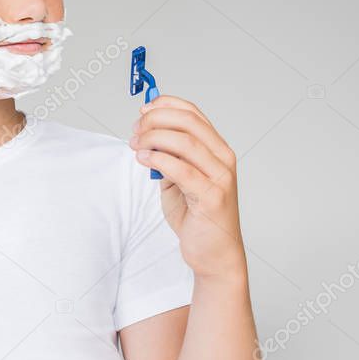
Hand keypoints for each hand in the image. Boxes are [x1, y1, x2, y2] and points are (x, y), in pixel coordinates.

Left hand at [129, 95, 245, 277]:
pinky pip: (182, 170)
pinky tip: (144, 159)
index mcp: (217, 150)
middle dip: (155, 120)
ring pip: (185, 142)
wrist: (214, 254)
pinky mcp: (212, 196)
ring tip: (136, 146)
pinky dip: (158, 159)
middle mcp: (223, 159)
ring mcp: (220, 177)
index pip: (193, 113)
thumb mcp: (177, 179)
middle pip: (188, 122)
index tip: (144, 110)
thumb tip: (146, 134)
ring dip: (153, 138)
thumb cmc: (197, 216)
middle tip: (135, 130)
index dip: (166, 105)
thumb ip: (167, 157)